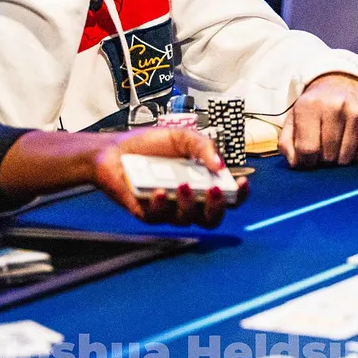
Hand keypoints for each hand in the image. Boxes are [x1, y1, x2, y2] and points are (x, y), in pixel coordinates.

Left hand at [92, 127, 248, 228]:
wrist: (115, 150)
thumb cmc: (150, 145)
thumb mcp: (182, 137)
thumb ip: (203, 146)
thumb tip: (220, 163)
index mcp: (202, 182)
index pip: (229, 197)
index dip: (240, 194)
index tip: (242, 183)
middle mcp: (189, 200)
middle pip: (212, 218)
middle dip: (218, 207)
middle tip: (216, 190)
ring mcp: (169, 209)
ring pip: (187, 220)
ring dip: (189, 204)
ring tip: (183, 185)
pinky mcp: (148, 213)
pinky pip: (159, 217)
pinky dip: (161, 204)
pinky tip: (160, 191)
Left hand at [281, 73, 357, 167]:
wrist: (339, 82)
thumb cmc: (314, 107)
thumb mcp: (293, 119)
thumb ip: (287, 144)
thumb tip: (298, 164)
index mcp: (309, 106)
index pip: (307, 149)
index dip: (305, 162)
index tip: (307, 159)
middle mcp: (335, 106)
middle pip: (328, 156)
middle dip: (323, 159)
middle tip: (322, 148)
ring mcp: (356, 112)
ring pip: (346, 158)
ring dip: (339, 159)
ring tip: (335, 145)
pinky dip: (355, 156)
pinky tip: (350, 144)